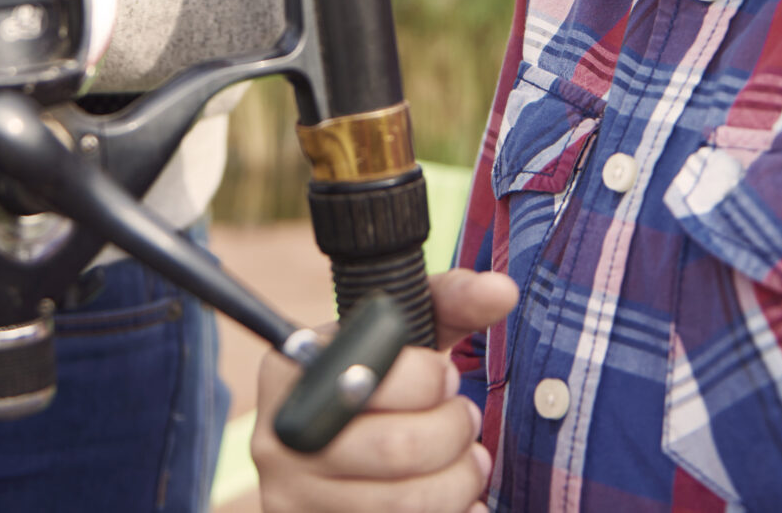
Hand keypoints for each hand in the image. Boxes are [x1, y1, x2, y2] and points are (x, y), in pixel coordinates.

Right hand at [251, 268, 518, 512]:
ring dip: (460, 479)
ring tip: (467, 460)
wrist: (323, 456)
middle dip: (454, 432)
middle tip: (465, 420)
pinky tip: (457, 499)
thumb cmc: (375, 389)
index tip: (447, 377)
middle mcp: (279, 439)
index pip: (376, 376)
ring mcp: (292, 498)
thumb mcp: (400, 339)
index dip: (433, 379)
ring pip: (407, 503)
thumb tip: (503, 289)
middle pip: (397, 448)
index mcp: (290, 373)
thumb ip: (449, 304)